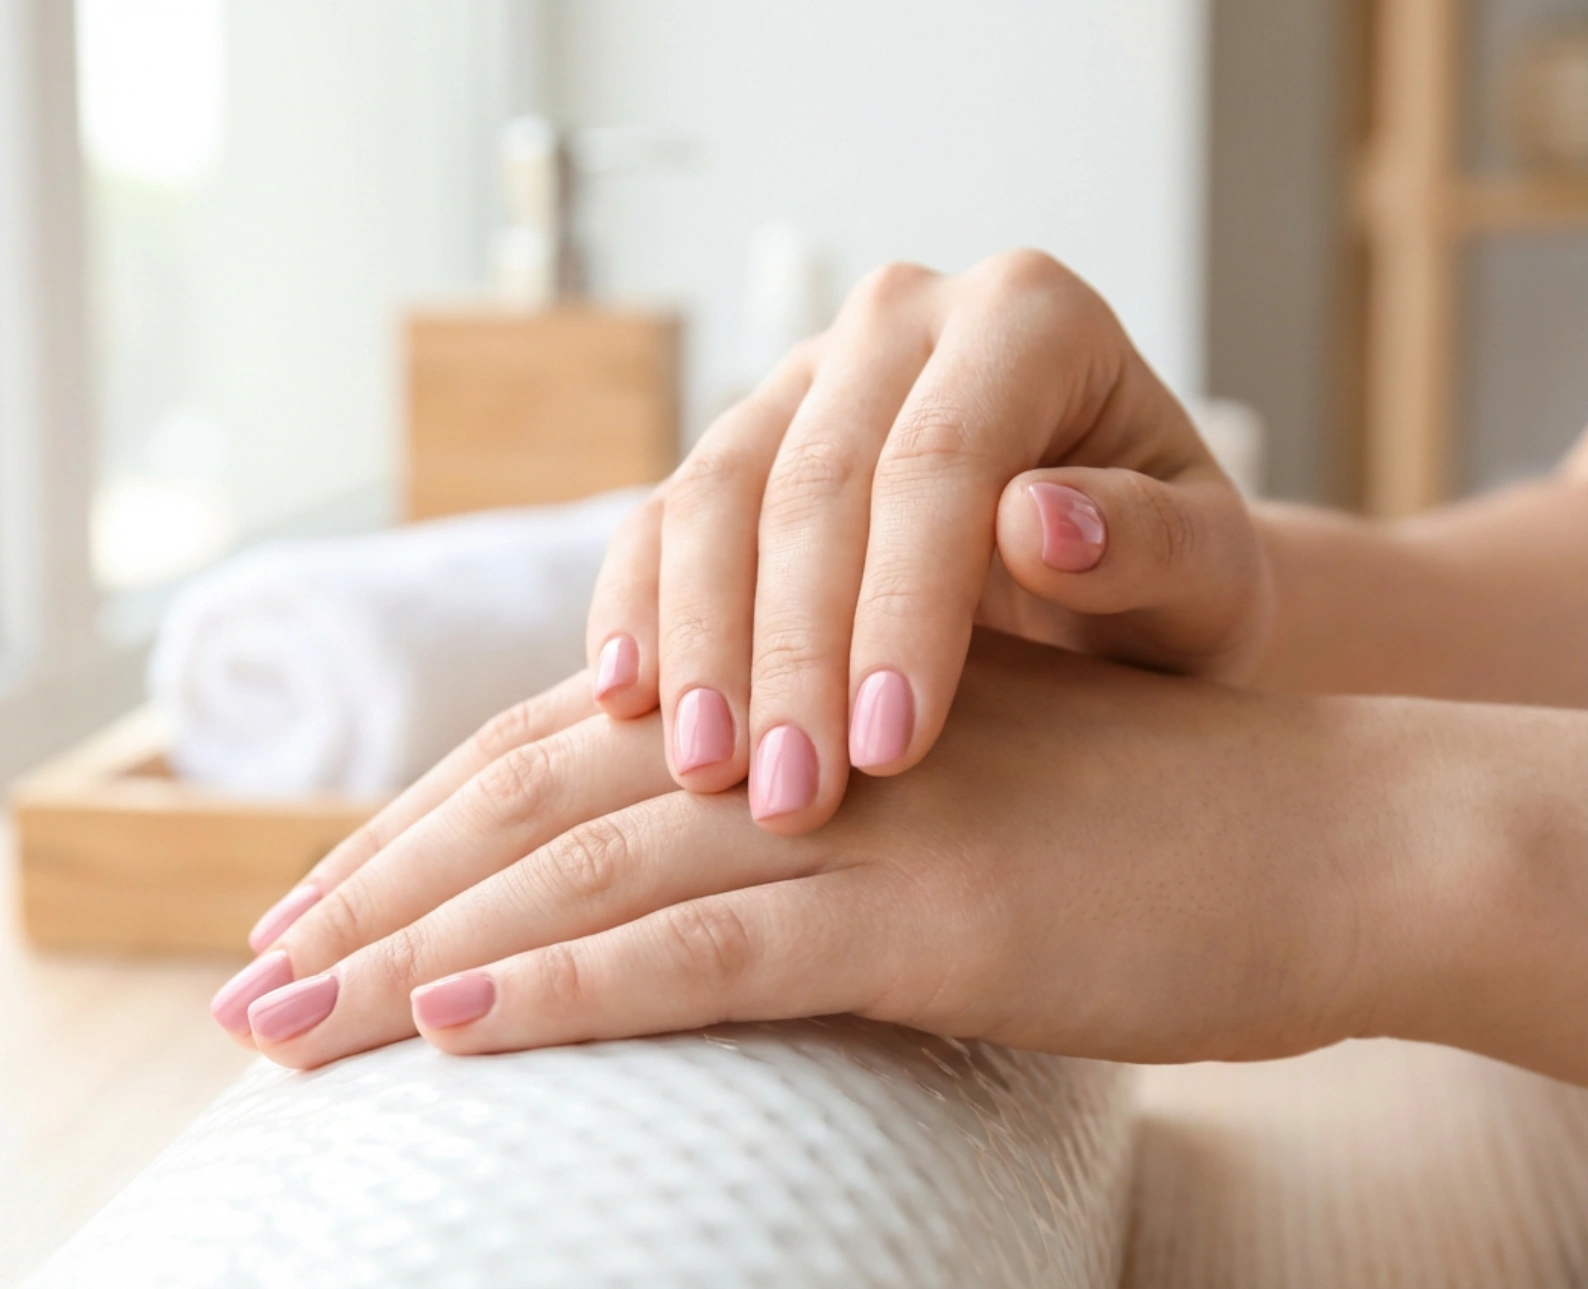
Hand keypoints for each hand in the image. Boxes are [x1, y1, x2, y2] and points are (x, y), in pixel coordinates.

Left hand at [216, 634, 1465, 1073]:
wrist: (1326, 831)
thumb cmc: (1133, 836)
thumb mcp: (928, 817)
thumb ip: (804, 842)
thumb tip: (677, 909)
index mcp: (781, 712)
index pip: (548, 764)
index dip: (412, 843)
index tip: (304, 922)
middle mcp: (786, 741)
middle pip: (525, 809)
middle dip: (369, 901)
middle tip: (244, 990)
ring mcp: (847, 818)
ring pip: (581, 874)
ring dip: (416, 952)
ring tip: (284, 1026)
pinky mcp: (920, 910)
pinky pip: (709, 947)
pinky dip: (569, 984)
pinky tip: (453, 1027)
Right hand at [585, 250, 1271, 832]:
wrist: (1114, 590)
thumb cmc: (1169, 587)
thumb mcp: (1206, 579)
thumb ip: (1148, 545)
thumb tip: (1037, 522)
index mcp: (1028, 316)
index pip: (939, 459)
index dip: (902, 607)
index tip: (891, 749)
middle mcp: (900, 319)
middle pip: (811, 483)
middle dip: (792, 654)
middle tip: (791, 802)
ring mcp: (804, 377)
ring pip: (712, 498)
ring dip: (702, 647)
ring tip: (708, 780)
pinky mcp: (738, 448)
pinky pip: (660, 522)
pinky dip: (638, 612)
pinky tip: (628, 707)